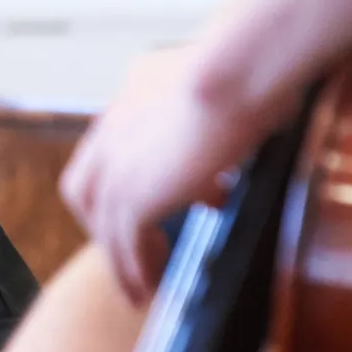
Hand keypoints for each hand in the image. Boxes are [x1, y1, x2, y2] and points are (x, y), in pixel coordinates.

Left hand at [60, 43, 279, 299]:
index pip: (110, 147)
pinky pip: (125, 245)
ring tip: (141, 284)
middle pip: (86, 190)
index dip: (123, 180)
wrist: (237, 69)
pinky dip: (135, 269)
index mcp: (134, 95)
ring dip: (121, 258)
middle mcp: (114, 128)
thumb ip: (228, 103)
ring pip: (104, 224)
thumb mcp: (229, 82)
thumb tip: (266, 113)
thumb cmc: (251, 65)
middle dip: (105, 224)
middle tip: (134, 250)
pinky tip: (151, 286)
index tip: (152, 202)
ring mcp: (118, 164)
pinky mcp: (133, 195)